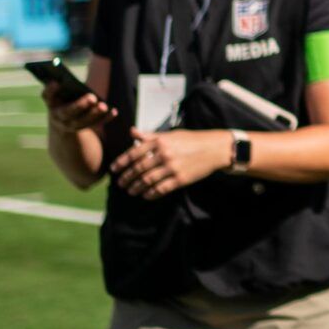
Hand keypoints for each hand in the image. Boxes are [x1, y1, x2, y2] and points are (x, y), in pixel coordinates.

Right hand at [43, 83, 114, 134]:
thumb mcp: (58, 90)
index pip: (48, 96)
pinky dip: (104, 118)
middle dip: (80, 105)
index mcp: (51, 103)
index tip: (56, 82)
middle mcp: (59, 116)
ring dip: (93, 114)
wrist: (61, 119)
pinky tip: (113, 111)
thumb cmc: (61, 96)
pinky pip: (95, 124)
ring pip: (82, 121)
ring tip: (103, 106)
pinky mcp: (84, 127)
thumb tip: (64, 75)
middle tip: (92, 98)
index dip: (51, 90)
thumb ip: (60, 84)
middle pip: (68, 111)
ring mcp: (71, 124)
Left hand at [110, 128, 231, 199]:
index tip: (114, 169)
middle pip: (138, 169)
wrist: (214, 149)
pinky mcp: (180, 179)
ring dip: (136, 188)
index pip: (134, 154)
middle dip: (126, 178)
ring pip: (147, 181)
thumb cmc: (192, 140)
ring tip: (130, 191)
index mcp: (160, 141)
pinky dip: (151, 194)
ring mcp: (172, 168)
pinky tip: (145, 195)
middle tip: (120, 183)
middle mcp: (164, 154)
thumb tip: (132, 132)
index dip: (121, 163)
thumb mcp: (170, 134)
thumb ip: (150, 135)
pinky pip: (160, 189)